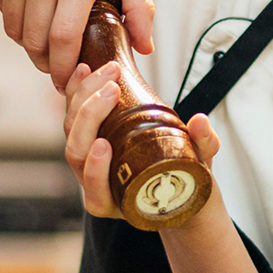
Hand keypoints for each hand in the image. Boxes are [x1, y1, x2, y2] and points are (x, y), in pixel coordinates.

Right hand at [0, 0, 155, 91]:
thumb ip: (138, 5)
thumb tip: (146, 47)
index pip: (65, 38)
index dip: (64, 67)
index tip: (68, 80)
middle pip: (36, 40)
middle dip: (46, 63)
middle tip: (56, 67)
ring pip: (15, 30)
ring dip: (29, 45)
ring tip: (44, 43)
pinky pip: (1, 10)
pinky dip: (14, 19)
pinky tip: (31, 11)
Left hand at [63, 62, 220, 221]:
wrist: (176, 178)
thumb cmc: (187, 179)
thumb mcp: (200, 165)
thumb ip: (203, 146)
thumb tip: (200, 121)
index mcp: (118, 202)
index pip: (96, 191)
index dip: (94, 171)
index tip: (104, 145)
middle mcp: (96, 183)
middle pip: (77, 152)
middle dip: (89, 116)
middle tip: (112, 88)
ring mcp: (87, 160)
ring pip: (70, 131)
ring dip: (82, 97)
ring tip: (102, 71)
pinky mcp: (86, 137)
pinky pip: (71, 116)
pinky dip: (75, 92)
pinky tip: (85, 70)